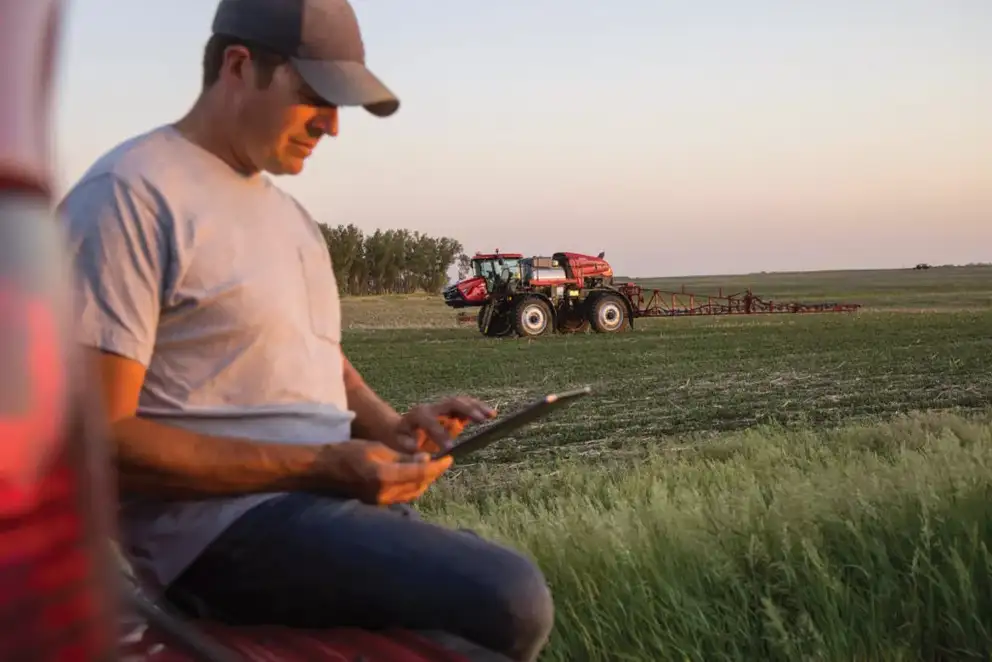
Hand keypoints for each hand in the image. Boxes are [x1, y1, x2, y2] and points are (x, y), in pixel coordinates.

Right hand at [313, 439, 452, 504]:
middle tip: (442, 462)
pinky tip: (414, 477)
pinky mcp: (377, 504)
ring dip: (424, 482)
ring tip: (431, 468)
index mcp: (384, 476)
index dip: (437, 466)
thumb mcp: (377, 448)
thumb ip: (402, 456)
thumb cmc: (348, 453)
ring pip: (412, 493)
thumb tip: (425, 458)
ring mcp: (380, 502)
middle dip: (433, 475)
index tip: (449, 459)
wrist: (323, 470)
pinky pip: (402, 497)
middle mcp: (384, 493)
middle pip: (419, 486)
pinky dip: (412, 487)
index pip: (420, 472)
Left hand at [389, 396, 496, 453]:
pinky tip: (491, 414)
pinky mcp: (450, 409)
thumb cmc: (400, 438)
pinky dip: (478, 408)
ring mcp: (442, 406)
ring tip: (492, 415)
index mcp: (418, 415)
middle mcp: (431, 407)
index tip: (450, 448)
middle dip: (466, 410)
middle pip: (450, 403)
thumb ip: (410, 449)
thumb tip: (424, 456)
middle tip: (481, 419)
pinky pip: (465, 405)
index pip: (431, 422)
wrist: (400, 427)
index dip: (440, 434)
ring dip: (477, 406)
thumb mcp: (400, 444)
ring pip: (460, 401)